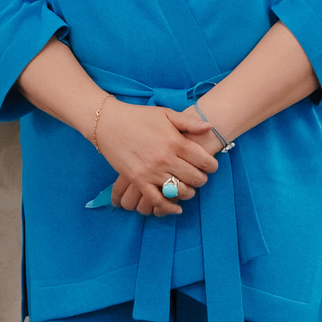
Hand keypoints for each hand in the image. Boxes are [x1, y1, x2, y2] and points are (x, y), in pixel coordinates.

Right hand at [96, 101, 218, 217]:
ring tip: (188, 188)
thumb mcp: (165, 114)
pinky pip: (157, 200)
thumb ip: (188, 122)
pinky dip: (169, 207)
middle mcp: (165, 158)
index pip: (203, 160)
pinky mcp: (138, 180)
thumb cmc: (139, 116)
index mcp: (175, 141)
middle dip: (201, 180)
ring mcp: (151, 171)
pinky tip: (176, 207)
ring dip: (188, 193)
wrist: (109, 123)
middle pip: (195, 178)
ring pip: (179, 191)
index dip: (212, 165)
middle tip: (200, 177)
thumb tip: (209, 127)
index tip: (211, 166)